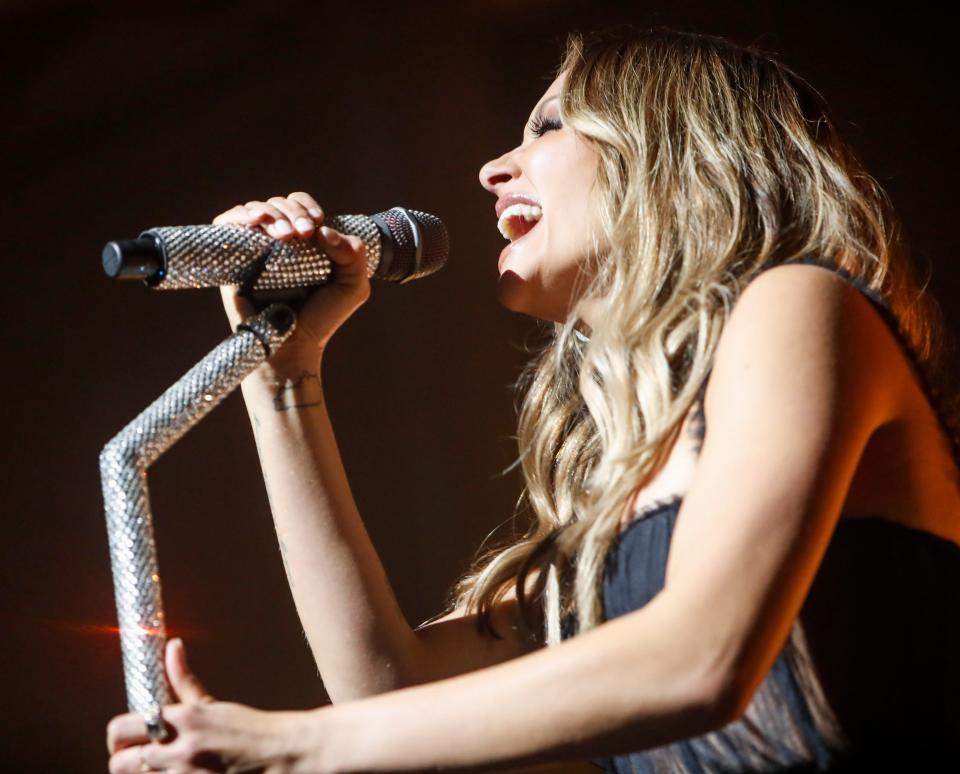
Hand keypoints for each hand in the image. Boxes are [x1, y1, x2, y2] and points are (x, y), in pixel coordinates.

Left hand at [106, 638, 314, 772]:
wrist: (282, 754)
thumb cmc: (249, 728)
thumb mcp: (213, 704)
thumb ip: (183, 679)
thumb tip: (172, 646)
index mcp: (184, 720)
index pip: (121, 729)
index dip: (116, 737)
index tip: (124, 740)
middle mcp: (180, 750)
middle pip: (119, 763)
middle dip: (124, 761)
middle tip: (138, 758)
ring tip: (159, 769)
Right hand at [212, 192, 371, 372]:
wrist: (293, 346)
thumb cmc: (322, 318)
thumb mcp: (353, 286)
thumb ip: (354, 255)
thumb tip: (324, 231)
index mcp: (304, 242)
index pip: (300, 205)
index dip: (307, 207)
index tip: (316, 226)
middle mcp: (278, 241)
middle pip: (279, 203)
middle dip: (292, 212)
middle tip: (302, 234)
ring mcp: (254, 249)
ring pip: (254, 209)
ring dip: (271, 214)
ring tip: (284, 237)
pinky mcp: (232, 260)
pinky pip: (226, 223)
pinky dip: (239, 216)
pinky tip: (255, 222)